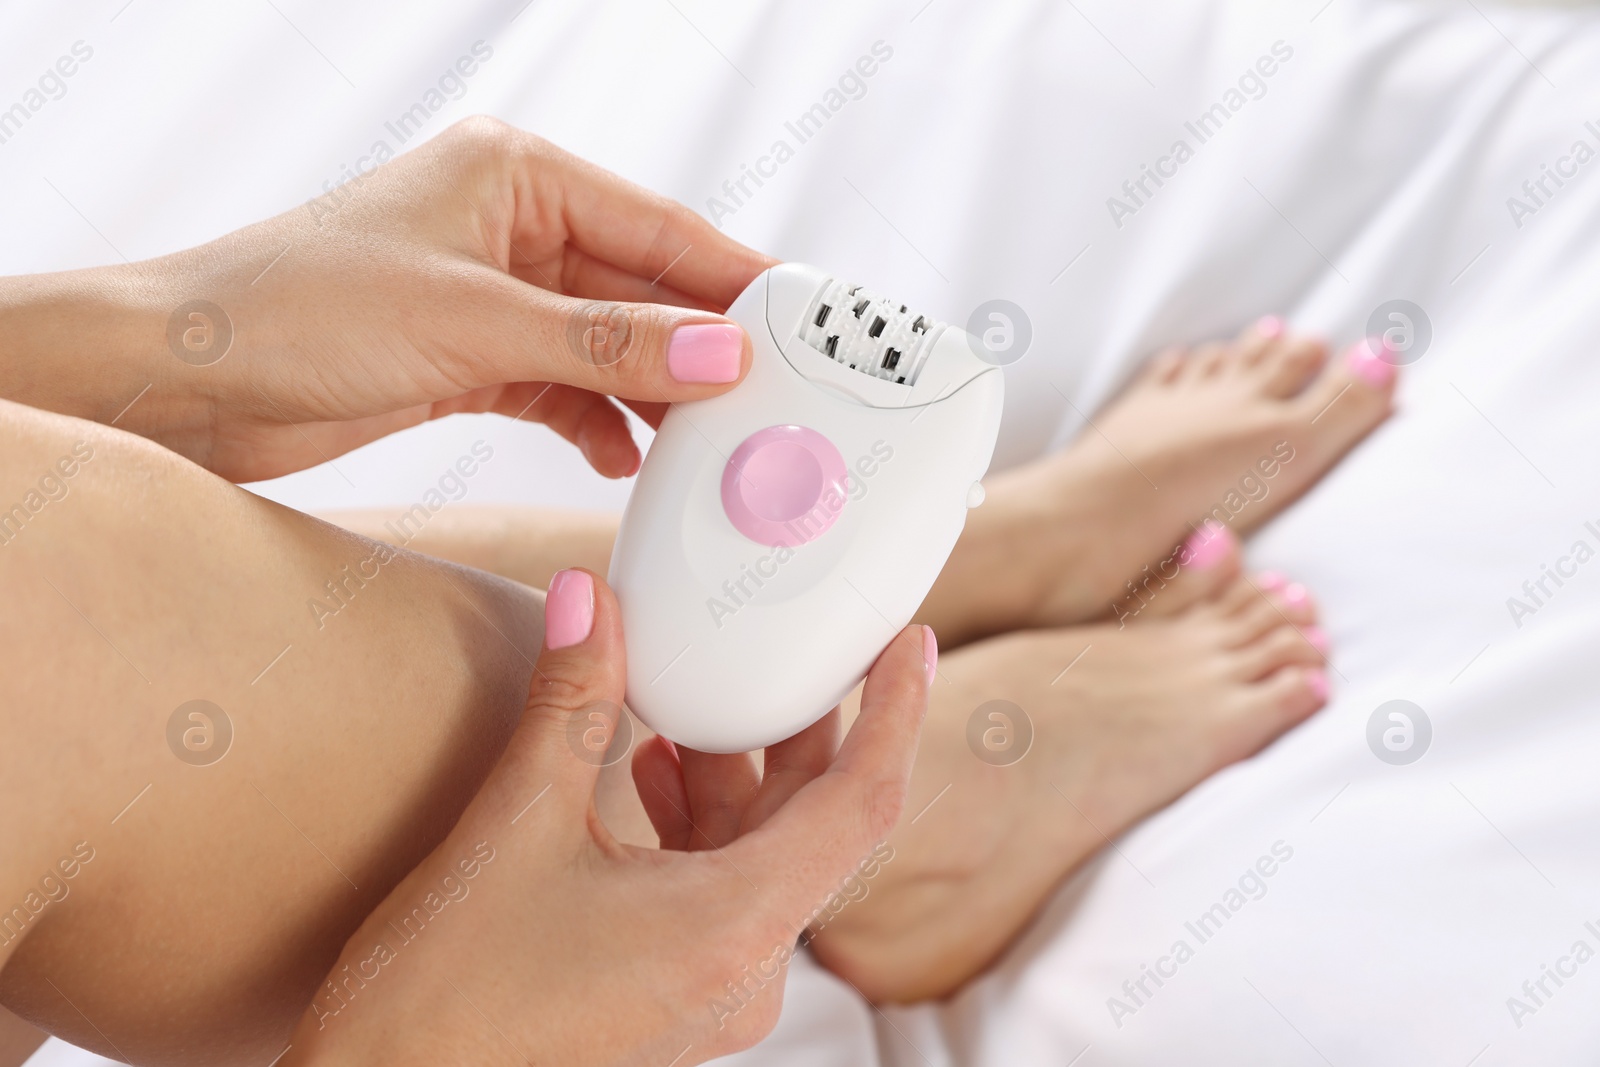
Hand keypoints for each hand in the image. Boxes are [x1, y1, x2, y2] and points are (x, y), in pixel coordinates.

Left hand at [0, 117, 775, 482]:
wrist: (181, 379)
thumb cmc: (296, 312)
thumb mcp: (473, 324)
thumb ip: (605, 344)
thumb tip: (719, 355)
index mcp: (516, 175)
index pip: (659, 228)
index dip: (736, 279)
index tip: (807, 326)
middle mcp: (510, 227)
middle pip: (641, 289)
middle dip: (702, 347)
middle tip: (775, 400)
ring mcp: (492, 294)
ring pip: (608, 344)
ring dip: (654, 393)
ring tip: (712, 442)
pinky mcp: (470, 357)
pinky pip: (564, 386)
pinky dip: (597, 419)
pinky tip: (626, 456)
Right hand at [282, 570, 933, 1065]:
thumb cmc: (442, 1004)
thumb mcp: (512, 829)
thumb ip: (569, 703)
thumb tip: (590, 598)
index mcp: (735, 929)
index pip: (861, 803)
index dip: (896, 713)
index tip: (908, 645)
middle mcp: (744, 972)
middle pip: (811, 825)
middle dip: (794, 731)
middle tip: (781, 649)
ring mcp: (710, 994)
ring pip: (760, 859)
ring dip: (732, 778)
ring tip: (686, 709)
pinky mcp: (671, 999)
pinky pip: (718, 895)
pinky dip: (697, 829)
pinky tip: (646, 780)